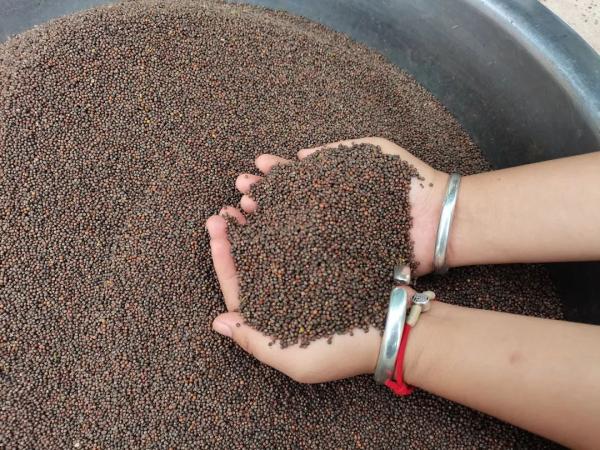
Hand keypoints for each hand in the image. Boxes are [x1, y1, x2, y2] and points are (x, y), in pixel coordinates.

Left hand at [206, 137, 434, 381]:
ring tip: (250, 196)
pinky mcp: (326, 262)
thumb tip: (218, 322)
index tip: (215, 226)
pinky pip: (301, 236)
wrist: (397, 329)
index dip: (222, 256)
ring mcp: (305, 277)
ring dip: (259, 221)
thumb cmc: (346, 351)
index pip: (236, 286)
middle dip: (236, 234)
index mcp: (271, 319)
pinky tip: (283, 200)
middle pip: (251, 261)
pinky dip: (290, 217)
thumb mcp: (295, 359)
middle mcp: (284, 295)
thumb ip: (254, 342)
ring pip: (273, 244)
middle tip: (226, 208)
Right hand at [232, 137, 447, 274]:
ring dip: (267, 221)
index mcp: (333, 186)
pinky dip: (288, 252)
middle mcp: (328, 212)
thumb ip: (336, 152)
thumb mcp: (370, 153)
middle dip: (263, 196)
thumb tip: (299, 157)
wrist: (439, 218)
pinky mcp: (341, 260)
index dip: (275, 174)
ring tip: (245, 213)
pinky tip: (267, 247)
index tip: (255, 168)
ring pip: (293, 229)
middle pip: (288, 203)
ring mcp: (334, 237)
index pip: (296, 179)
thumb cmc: (407, 181)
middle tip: (241, 190)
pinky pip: (310, 256)